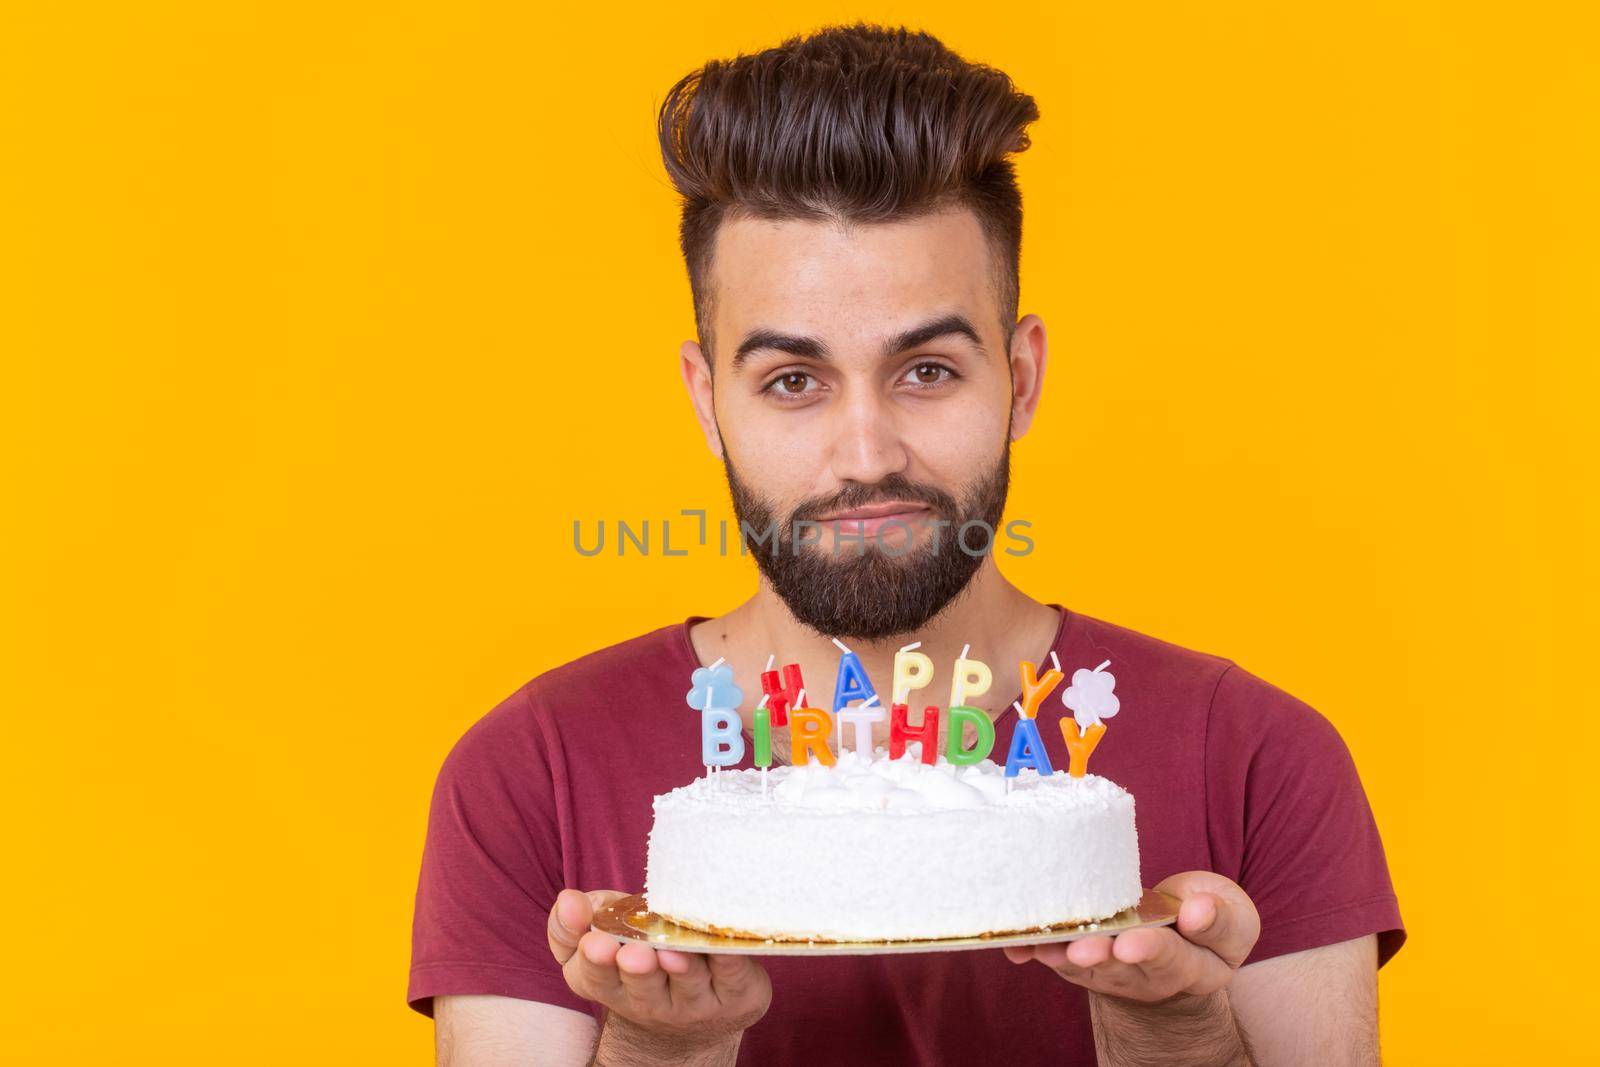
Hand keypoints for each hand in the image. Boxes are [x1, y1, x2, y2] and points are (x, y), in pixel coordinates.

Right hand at [547, 888, 771, 1054]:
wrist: (696, 1009)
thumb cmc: (640, 956)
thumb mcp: (597, 937)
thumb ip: (571, 922)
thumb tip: (568, 901)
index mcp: (610, 986)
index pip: (594, 977)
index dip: (594, 960)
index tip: (594, 940)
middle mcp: (650, 1003)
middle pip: (642, 987)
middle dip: (637, 968)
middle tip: (632, 953)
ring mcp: (694, 1003)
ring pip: (687, 984)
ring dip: (680, 968)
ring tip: (672, 952)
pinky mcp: (735, 995)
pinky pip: (732, 975)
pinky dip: (727, 959)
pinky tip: (721, 943)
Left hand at [1002, 871, 1260, 1002]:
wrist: (1175, 942)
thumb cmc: (1205, 922)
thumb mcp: (1232, 919)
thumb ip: (1221, 919)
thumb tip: (1197, 909)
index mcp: (1191, 967)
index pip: (1173, 960)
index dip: (1153, 950)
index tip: (1133, 941)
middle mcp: (1145, 976)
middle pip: (1121, 968)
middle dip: (1101, 955)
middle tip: (1085, 947)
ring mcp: (1108, 970)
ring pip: (1081, 965)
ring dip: (1060, 953)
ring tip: (1043, 944)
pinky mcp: (1079, 958)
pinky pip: (1054, 954)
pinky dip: (1033, 949)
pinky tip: (1013, 944)